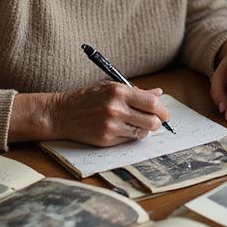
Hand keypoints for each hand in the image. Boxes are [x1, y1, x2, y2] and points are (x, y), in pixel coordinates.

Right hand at [10, 83, 169, 145]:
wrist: (62, 113)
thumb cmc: (88, 98)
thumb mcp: (111, 87)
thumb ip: (136, 92)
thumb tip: (158, 94)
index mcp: (118, 92)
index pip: (151, 103)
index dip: (162, 109)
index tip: (164, 112)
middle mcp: (115, 109)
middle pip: (151, 121)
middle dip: (157, 122)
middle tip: (156, 120)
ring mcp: (111, 126)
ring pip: (142, 133)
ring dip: (145, 130)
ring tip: (139, 124)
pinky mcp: (106, 140)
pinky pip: (129, 140)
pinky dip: (131, 135)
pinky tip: (125, 129)